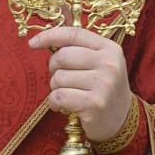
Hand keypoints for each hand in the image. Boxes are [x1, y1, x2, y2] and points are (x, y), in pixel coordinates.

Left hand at [29, 27, 131, 142]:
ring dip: (55, 87)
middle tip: (61, 78)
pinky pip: (59, 96)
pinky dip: (54, 102)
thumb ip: (78, 48)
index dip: (50, 36)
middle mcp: (109, 64)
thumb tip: (41, 39)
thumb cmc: (102, 88)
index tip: (33, 43)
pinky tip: (61, 106)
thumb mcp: (98, 63)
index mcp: (109, 49)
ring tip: (68, 93)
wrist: (121, 121)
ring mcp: (104, 84)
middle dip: (53, 68)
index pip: (74, 34)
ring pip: (59, 77)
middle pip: (62, 56)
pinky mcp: (95, 104)